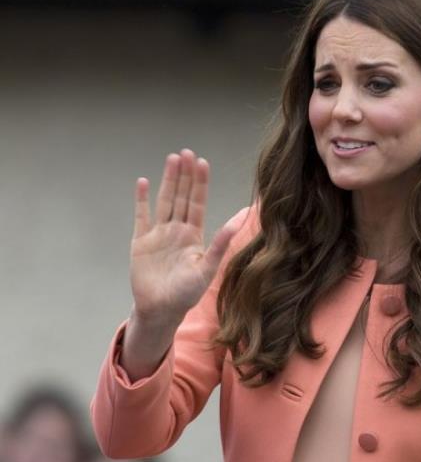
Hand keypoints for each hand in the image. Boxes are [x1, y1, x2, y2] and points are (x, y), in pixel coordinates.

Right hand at [130, 149, 242, 326]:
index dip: (199, 183)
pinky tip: (143, 182)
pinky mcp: (141, 242)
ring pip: (164, 201)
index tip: (202, 162)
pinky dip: (142, 200)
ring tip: (172, 159)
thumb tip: (239, 221)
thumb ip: (221, 244)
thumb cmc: (186, 294)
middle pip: (181, 197)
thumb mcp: (207, 268)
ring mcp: (158, 235)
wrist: (160, 309)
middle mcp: (177, 231)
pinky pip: (141, 216)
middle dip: (184, 175)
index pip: (197, 203)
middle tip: (186, 152)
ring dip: (168, 181)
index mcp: (193, 236)